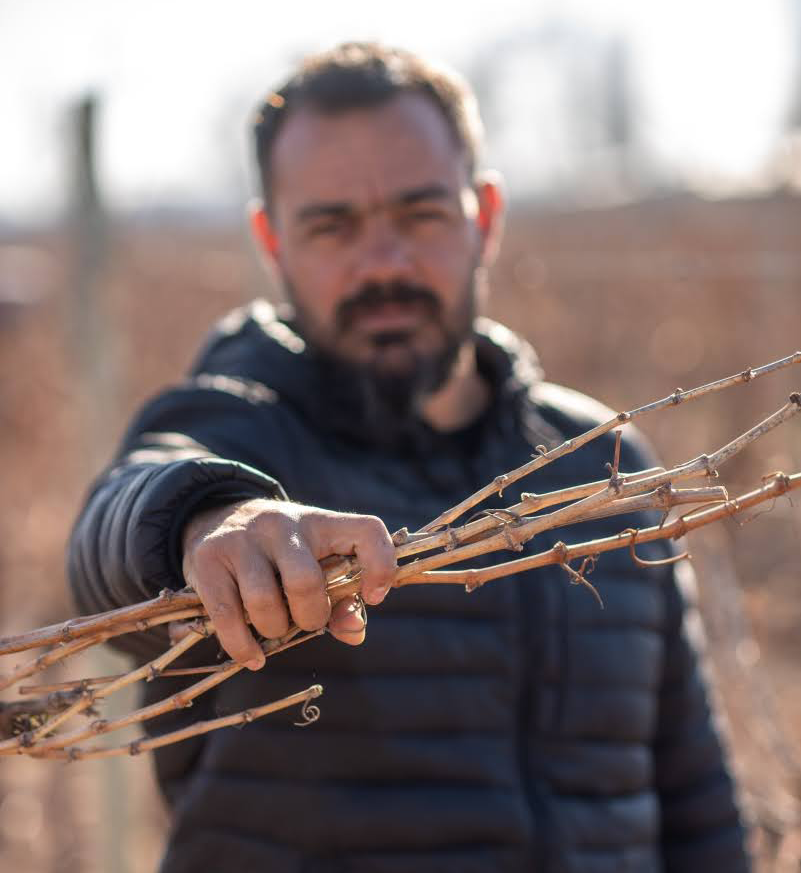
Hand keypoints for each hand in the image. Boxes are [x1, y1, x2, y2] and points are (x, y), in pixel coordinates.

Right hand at [181, 499, 395, 669]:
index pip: (368, 530)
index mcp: (321, 522)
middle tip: (306, 621)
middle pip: (305, 582)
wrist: (217, 517)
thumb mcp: (315, 563)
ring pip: (264, 602)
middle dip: (310, 617)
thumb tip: (355, 632)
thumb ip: (342, 601)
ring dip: (274, 631)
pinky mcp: (207, 559)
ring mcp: (242, 539)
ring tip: (274, 629)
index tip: (373, 597)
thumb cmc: (281, 555)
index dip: (380, 566)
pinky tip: (253, 657)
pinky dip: (243, 646)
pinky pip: (227, 616)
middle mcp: (282, 524)